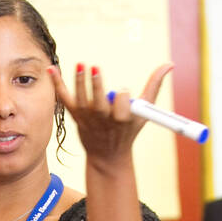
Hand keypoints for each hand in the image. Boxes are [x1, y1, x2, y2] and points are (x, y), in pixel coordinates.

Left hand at [48, 62, 173, 169]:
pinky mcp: (76, 116)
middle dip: (96, 86)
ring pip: (82, 99)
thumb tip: (169, 64)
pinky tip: (52, 68)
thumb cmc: (128, 131)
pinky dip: (57, 84)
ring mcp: (88, 118)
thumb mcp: (144, 113)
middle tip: (94, 68)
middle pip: (99, 102)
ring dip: (79, 82)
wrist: (107, 156)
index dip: (123, 97)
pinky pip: (65, 99)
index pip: (123, 105)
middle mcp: (104, 119)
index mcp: (123, 120)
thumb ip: (155, 86)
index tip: (124, 92)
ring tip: (81, 64)